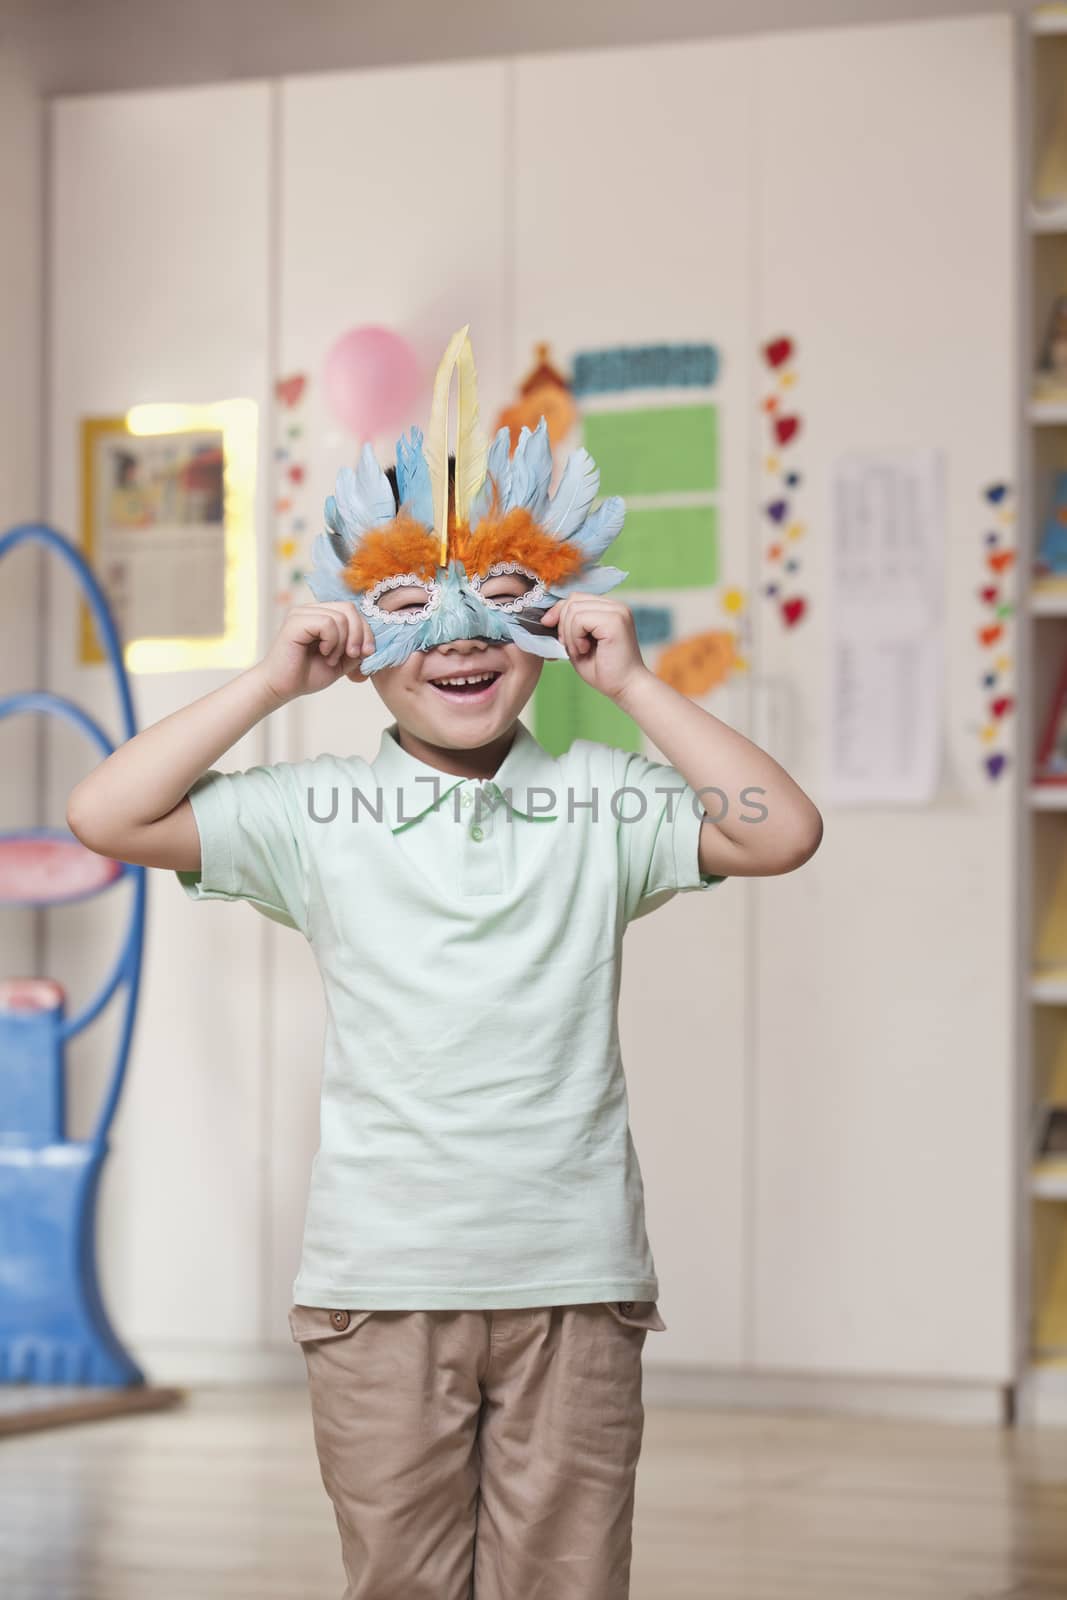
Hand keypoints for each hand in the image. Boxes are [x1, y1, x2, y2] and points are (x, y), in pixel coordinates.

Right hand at [255, 602, 375, 704]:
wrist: (282, 687)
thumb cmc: (307, 674)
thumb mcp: (341, 662)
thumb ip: (356, 650)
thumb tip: (371, 643)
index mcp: (322, 615)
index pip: (353, 611)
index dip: (365, 631)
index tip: (366, 653)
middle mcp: (311, 610)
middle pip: (349, 608)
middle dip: (359, 634)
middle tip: (353, 655)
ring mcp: (302, 613)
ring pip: (340, 617)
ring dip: (342, 643)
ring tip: (331, 658)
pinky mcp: (296, 621)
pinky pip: (327, 623)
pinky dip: (331, 642)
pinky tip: (323, 653)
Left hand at [539, 594, 652, 703]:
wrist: (626, 688)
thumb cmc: (604, 671)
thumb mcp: (579, 644)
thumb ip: (568, 627)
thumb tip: (547, 617)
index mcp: (610, 609)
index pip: (576, 598)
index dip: (560, 614)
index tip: (558, 636)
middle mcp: (616, 606)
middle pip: (573, 600)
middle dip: (563, 625)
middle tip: (573, 648)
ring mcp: (617, 611)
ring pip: (574, 609)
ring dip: (570, 634)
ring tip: (581, 650)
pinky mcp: (615, 621)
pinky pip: (579, 619)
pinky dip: (575, 637)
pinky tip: (585, 650)